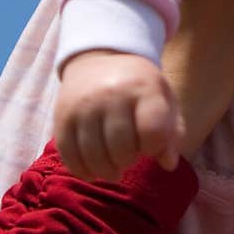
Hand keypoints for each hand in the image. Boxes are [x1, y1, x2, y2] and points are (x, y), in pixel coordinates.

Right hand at [54, 50, 181, 180]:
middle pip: (121, 148)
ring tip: (114, 169)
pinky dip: (82, 171)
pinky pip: (69, 156)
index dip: (155, 147)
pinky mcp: (62, 118)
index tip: (151, 145)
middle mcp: (111, 95)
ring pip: (94, 155)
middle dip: (129, 160)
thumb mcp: (163, 99)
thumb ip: (172, 132)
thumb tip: (169, 165)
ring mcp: (84, 106)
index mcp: (143, 88)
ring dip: (107, 171)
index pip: (152, 130)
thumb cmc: (138, 86)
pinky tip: (93, 172)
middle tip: (130, 157)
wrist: (98, 61)